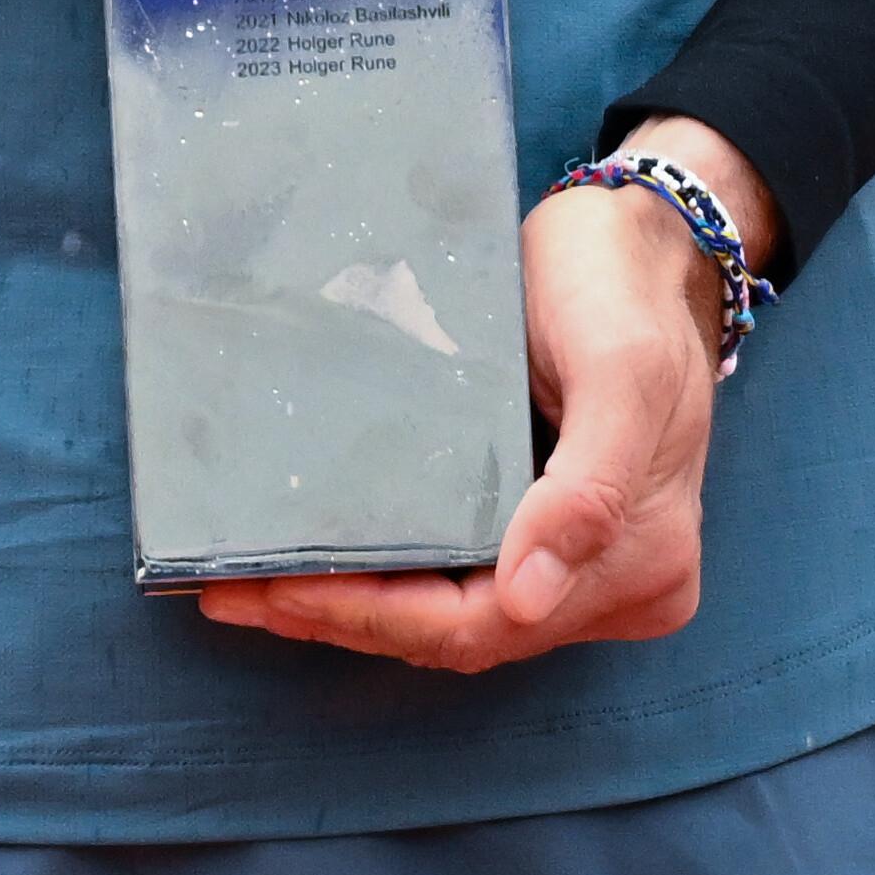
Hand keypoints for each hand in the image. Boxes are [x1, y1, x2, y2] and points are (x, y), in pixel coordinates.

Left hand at [188, 120, 783, 675]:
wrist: (643, 240)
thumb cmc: (626, 291)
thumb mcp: (621, 371)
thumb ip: (589, 490)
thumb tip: (525, 599)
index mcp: (641, 564)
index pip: (485, 626)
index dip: (377, 616)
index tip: (282, 591)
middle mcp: (614, 585)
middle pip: (458, 634)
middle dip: (342, 618)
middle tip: (231, 594)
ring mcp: (578, 564)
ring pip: (448, 616)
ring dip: (350, 609)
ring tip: (246, 590)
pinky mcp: (542, 530)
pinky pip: (455, 578)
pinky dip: (384, 580)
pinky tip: (314, 565)